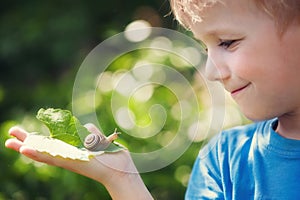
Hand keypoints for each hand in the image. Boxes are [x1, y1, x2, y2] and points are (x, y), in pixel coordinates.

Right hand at [5, 125, 152, 199]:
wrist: (120, 167)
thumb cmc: (111, 154)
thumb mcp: (98, 138)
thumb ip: (88, 131)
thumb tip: (83, 126)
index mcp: (72, 149)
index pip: (50, 143)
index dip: (36, 138)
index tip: (22, 132)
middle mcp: (67, 156)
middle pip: (42, 148)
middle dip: (26, 141)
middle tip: (9, 135)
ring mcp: (68, 160)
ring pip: (42, 154)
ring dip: (26, 148)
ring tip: (9, 142)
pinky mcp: (71, 163)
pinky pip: (52, 158)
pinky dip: (38, 154)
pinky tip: (25, 150)